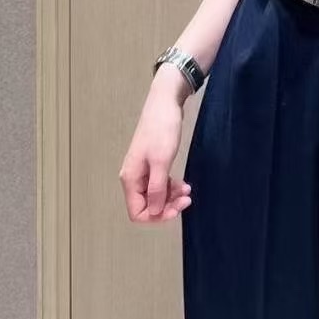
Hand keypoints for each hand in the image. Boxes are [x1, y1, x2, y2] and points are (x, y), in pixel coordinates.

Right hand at [119, 90, 192, 223]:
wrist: (165, 103)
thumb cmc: (162, 129)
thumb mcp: (161, 161)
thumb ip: (156, 188)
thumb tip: (153, 211)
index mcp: (131, 178)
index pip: (137, 212)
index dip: (157, 216)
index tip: (177, 208)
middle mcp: (134, 177)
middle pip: (147, 206)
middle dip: (167, 206)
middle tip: (187, 199)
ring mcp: (143, 170)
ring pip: (155, 196)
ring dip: (171, 197)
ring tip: (188, 190)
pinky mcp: (152, 164)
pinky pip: (160, 184)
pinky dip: (171, 187)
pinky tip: (183, 184)